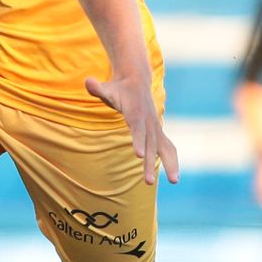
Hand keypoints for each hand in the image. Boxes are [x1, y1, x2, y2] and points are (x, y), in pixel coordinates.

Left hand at [86, 72, 179, 186]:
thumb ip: (97, 88)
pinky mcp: (158, 132)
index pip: (137, 128)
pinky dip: (173, 160)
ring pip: (165, 147)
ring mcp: (156, 127)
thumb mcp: (107, 88)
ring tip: (174, 181)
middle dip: (150, 163)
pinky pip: (168, 147)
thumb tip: (87, 81)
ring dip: (171, 164)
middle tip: (148, 182)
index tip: (139, 155)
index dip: (138, 140)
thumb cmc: (118, 89)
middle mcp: (149, 121)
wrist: (137, 80)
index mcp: (136, 112)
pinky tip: (174, 176)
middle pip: (150, 144)